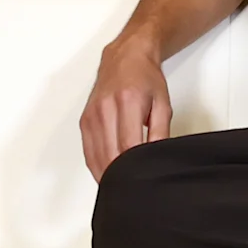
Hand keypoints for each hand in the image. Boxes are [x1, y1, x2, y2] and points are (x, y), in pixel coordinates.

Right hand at [80, 31, 173, 180]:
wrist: (125, 58)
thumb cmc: (145, 78)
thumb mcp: (163, 104)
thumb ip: (161, 133)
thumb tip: (157, 158)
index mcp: (127, 103)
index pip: (128, 147)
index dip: (136, 168)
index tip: (144, 179)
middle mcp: (105, 109)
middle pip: (110, 156)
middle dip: (122, 176)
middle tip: (134, 189)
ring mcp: (91, 116)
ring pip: (96, 158)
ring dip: (108, 175)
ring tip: (121, 185)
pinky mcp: (84, 121)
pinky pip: (88, 152)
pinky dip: (97, 167)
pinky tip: (107, 174)